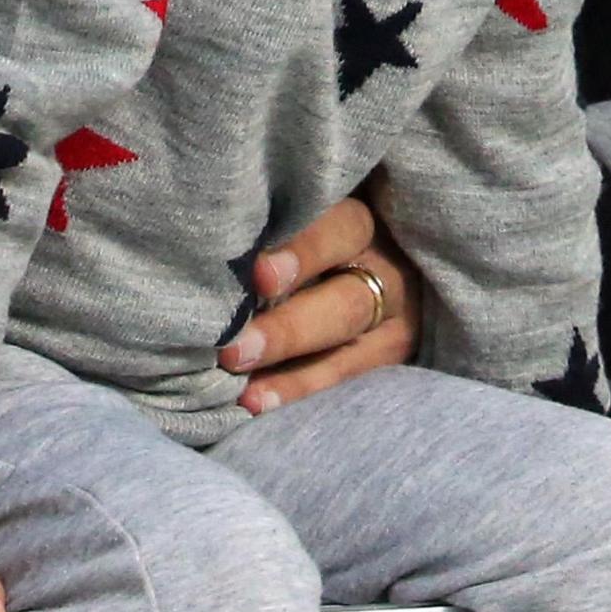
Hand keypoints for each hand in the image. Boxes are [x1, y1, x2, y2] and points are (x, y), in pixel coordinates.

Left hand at [222, 188, 422, 409]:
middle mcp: (388, 270)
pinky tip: (256, 401)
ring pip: (348, 345)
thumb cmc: (310, 222)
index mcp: (365, 221)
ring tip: (242, 384)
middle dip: (290, 328)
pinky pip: (346, 379)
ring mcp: (395, 318)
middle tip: (236, 348)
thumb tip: (216, 233)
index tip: (260, 275)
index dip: (305, 250)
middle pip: (349, 300)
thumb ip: (278, 220)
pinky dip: (299, 390)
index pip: (344, 228)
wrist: (369, 256)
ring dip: (291, 369)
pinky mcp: (390, 355)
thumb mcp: (309, 210)